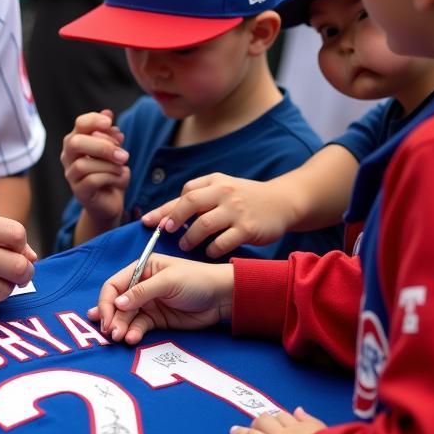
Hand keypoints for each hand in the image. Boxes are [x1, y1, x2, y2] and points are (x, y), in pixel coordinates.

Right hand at [61, 110, 129, 234]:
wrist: (111, 200)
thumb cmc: (111, 172)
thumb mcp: (114, 150)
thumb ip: (110, 133)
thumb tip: (107, 113)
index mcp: (77, 141)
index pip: (79, 124)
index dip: (93, 120)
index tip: (110, 122)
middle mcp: (68, 156)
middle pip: (75, 143)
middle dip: (102, 146)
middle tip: (123, 154)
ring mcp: (71, 175)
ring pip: (84, 164)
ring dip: (110, 165)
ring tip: (123, 168)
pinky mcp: (79, 192)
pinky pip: (92, 180)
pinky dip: (111, 178)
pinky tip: (120, 179)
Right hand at [88, 254, 232, 343]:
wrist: (223, 297)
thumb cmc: (197, 280)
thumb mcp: (168, 281)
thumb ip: (142, 291)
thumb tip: (117, 304)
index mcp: (142, 269)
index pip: (115, 285)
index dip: (107, 301)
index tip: (105, 317)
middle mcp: (141, 286)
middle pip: (117, 303)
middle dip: (112, 318)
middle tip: (111, 333)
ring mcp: (149, 304)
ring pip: (126, 317)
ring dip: (120, 327)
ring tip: (119, 337)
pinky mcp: (157, 319)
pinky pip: (139, 326)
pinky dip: (133, 333)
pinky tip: (131, 338)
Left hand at [142, 173, 292, 258]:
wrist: (283, 201)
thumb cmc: (245, 198)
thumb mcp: (223, 188)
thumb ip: (200, 197)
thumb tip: (167, 215)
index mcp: (215, 182)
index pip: (185, 192)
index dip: (166, 208)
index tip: (151, 221)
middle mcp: (224, 193)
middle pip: (190, 203)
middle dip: (173, 218)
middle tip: (166, 231)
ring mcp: (236, 211)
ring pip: (204, 224)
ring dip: (190, 237)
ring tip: (184, 245)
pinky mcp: (248, 229)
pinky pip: (223, 242)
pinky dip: (211, 249)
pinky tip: (208, 252)